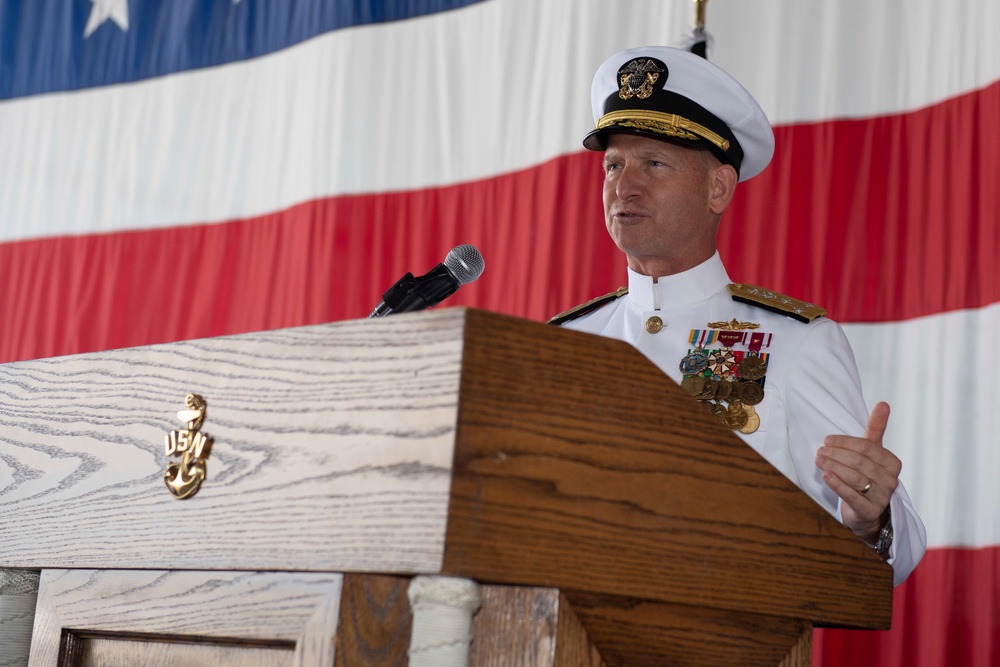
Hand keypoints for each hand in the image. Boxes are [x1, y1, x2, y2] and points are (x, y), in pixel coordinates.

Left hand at [815, 402, 899, 541]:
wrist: (867, 512)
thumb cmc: (867, 476)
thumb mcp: (872, 453)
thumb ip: (876, 429)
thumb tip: (883, 403)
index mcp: (892, 463)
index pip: (867, 447)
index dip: (845, 442)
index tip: (827, 440)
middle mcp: (890, 480)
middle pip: (859, 462)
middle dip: (836, 454)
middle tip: (819, 451)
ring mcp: (882, 497)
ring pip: (854, 477)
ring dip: (833, 466)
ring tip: (818, 460)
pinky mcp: (869, 511)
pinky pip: (852, 496)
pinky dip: (837, 484)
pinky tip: (825, 476)